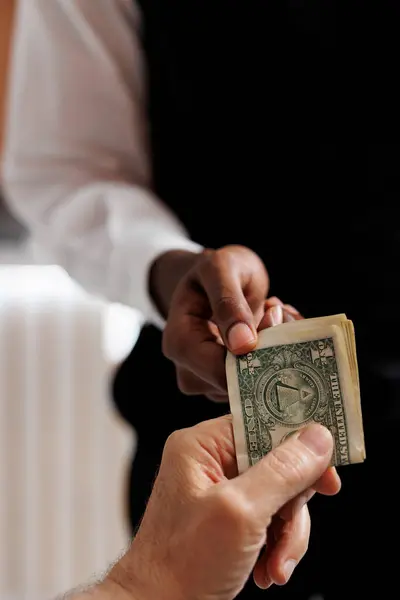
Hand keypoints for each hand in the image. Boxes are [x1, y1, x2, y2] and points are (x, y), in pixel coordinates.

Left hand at [106, 417, 339, 599]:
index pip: (261, 422)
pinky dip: (277, 546)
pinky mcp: (229, 518)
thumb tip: (318, 437)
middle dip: (291, 504)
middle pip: (278, 462)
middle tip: (290, 528)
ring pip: (279, 495)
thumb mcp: (240, 513)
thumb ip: (282, 472)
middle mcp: (211, 462)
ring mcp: (221, 492)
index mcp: (202, 445)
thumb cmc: (181, 564)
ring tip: (277, 565)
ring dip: (286, 534)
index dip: (297, 443)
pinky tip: (269, 570)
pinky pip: (270, 519)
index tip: (325, 466)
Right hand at [158, 246, 300, 402]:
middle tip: (279, 311)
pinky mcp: (231, 382)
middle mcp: (190, 369)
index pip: (216, 370)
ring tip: (275, 312)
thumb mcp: (219, 269)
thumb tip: (243, 344)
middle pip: (238, 382)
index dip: (251, 355)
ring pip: (253, 385)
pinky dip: (276, 354)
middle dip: (268, 351)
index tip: (274, 318)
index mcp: (179, 343)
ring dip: (276, 350)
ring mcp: (210, 380)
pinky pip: (260, 381)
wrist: (213, 278)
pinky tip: (274, 325)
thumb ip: (228, 302)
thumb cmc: (211, 270)